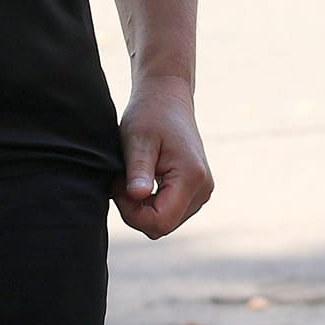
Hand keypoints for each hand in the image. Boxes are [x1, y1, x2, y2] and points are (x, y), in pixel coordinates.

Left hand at [113, 74, 212, 239]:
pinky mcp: (196, 191)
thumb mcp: (137, 138)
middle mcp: (203, 189)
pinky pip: (169, 212)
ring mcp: (202, 192)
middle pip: (162, 226)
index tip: (121, 185)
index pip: (160, 222)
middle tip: (124, 178)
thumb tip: (138, 196)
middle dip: (136, 210)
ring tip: (135, 175)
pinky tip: (145, 179)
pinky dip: (152, 202)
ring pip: (165, 222)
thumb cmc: (150, 114)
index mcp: (191, 177)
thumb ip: (139, 169)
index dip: (132, 212)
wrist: (167, 97)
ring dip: (143, 206)